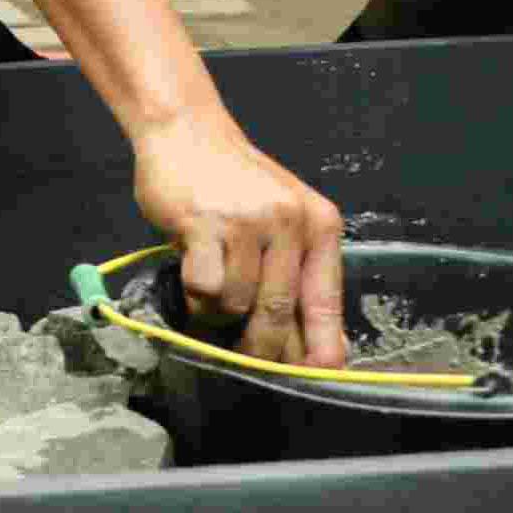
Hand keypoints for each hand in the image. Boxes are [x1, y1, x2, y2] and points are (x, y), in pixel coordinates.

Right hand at [134, 115, 345, 369]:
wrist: (186, 130)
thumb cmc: (233, 183)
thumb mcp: (281, 223)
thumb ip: (298, 277)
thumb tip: (317, 348)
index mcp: (320, 226)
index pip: (326, 305)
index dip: (319, 351)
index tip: (313, 381)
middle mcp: (290, 223)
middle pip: (278, 314)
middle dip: (259, 348)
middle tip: (244, 359)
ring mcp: (247, 221)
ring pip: (237, 304)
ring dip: (217, 316)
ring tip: (208, 300)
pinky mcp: (204, 223)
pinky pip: (204, 287)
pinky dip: (194, 298)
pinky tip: (190, 282)